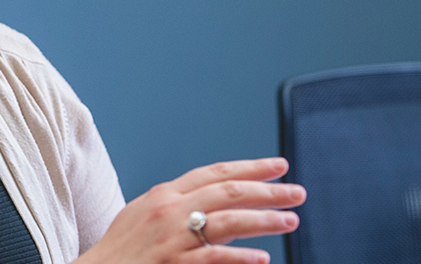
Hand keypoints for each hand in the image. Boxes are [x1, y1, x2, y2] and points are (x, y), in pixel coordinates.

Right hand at [77, 157, 305, 263]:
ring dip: (263, 220)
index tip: (279, 166)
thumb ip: (180, 205)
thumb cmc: (122, 250)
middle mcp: (170, 210)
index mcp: (165, 194)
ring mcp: (171, 238)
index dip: (250, 167)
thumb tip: (222, 204)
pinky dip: (239, 257)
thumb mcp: (145, 215)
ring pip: (227, 221)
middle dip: (267, 190)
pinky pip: (213, 258)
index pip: (215, 172)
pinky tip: (261, 258)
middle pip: (228, 191)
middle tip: (298, 192)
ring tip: (291, 221)